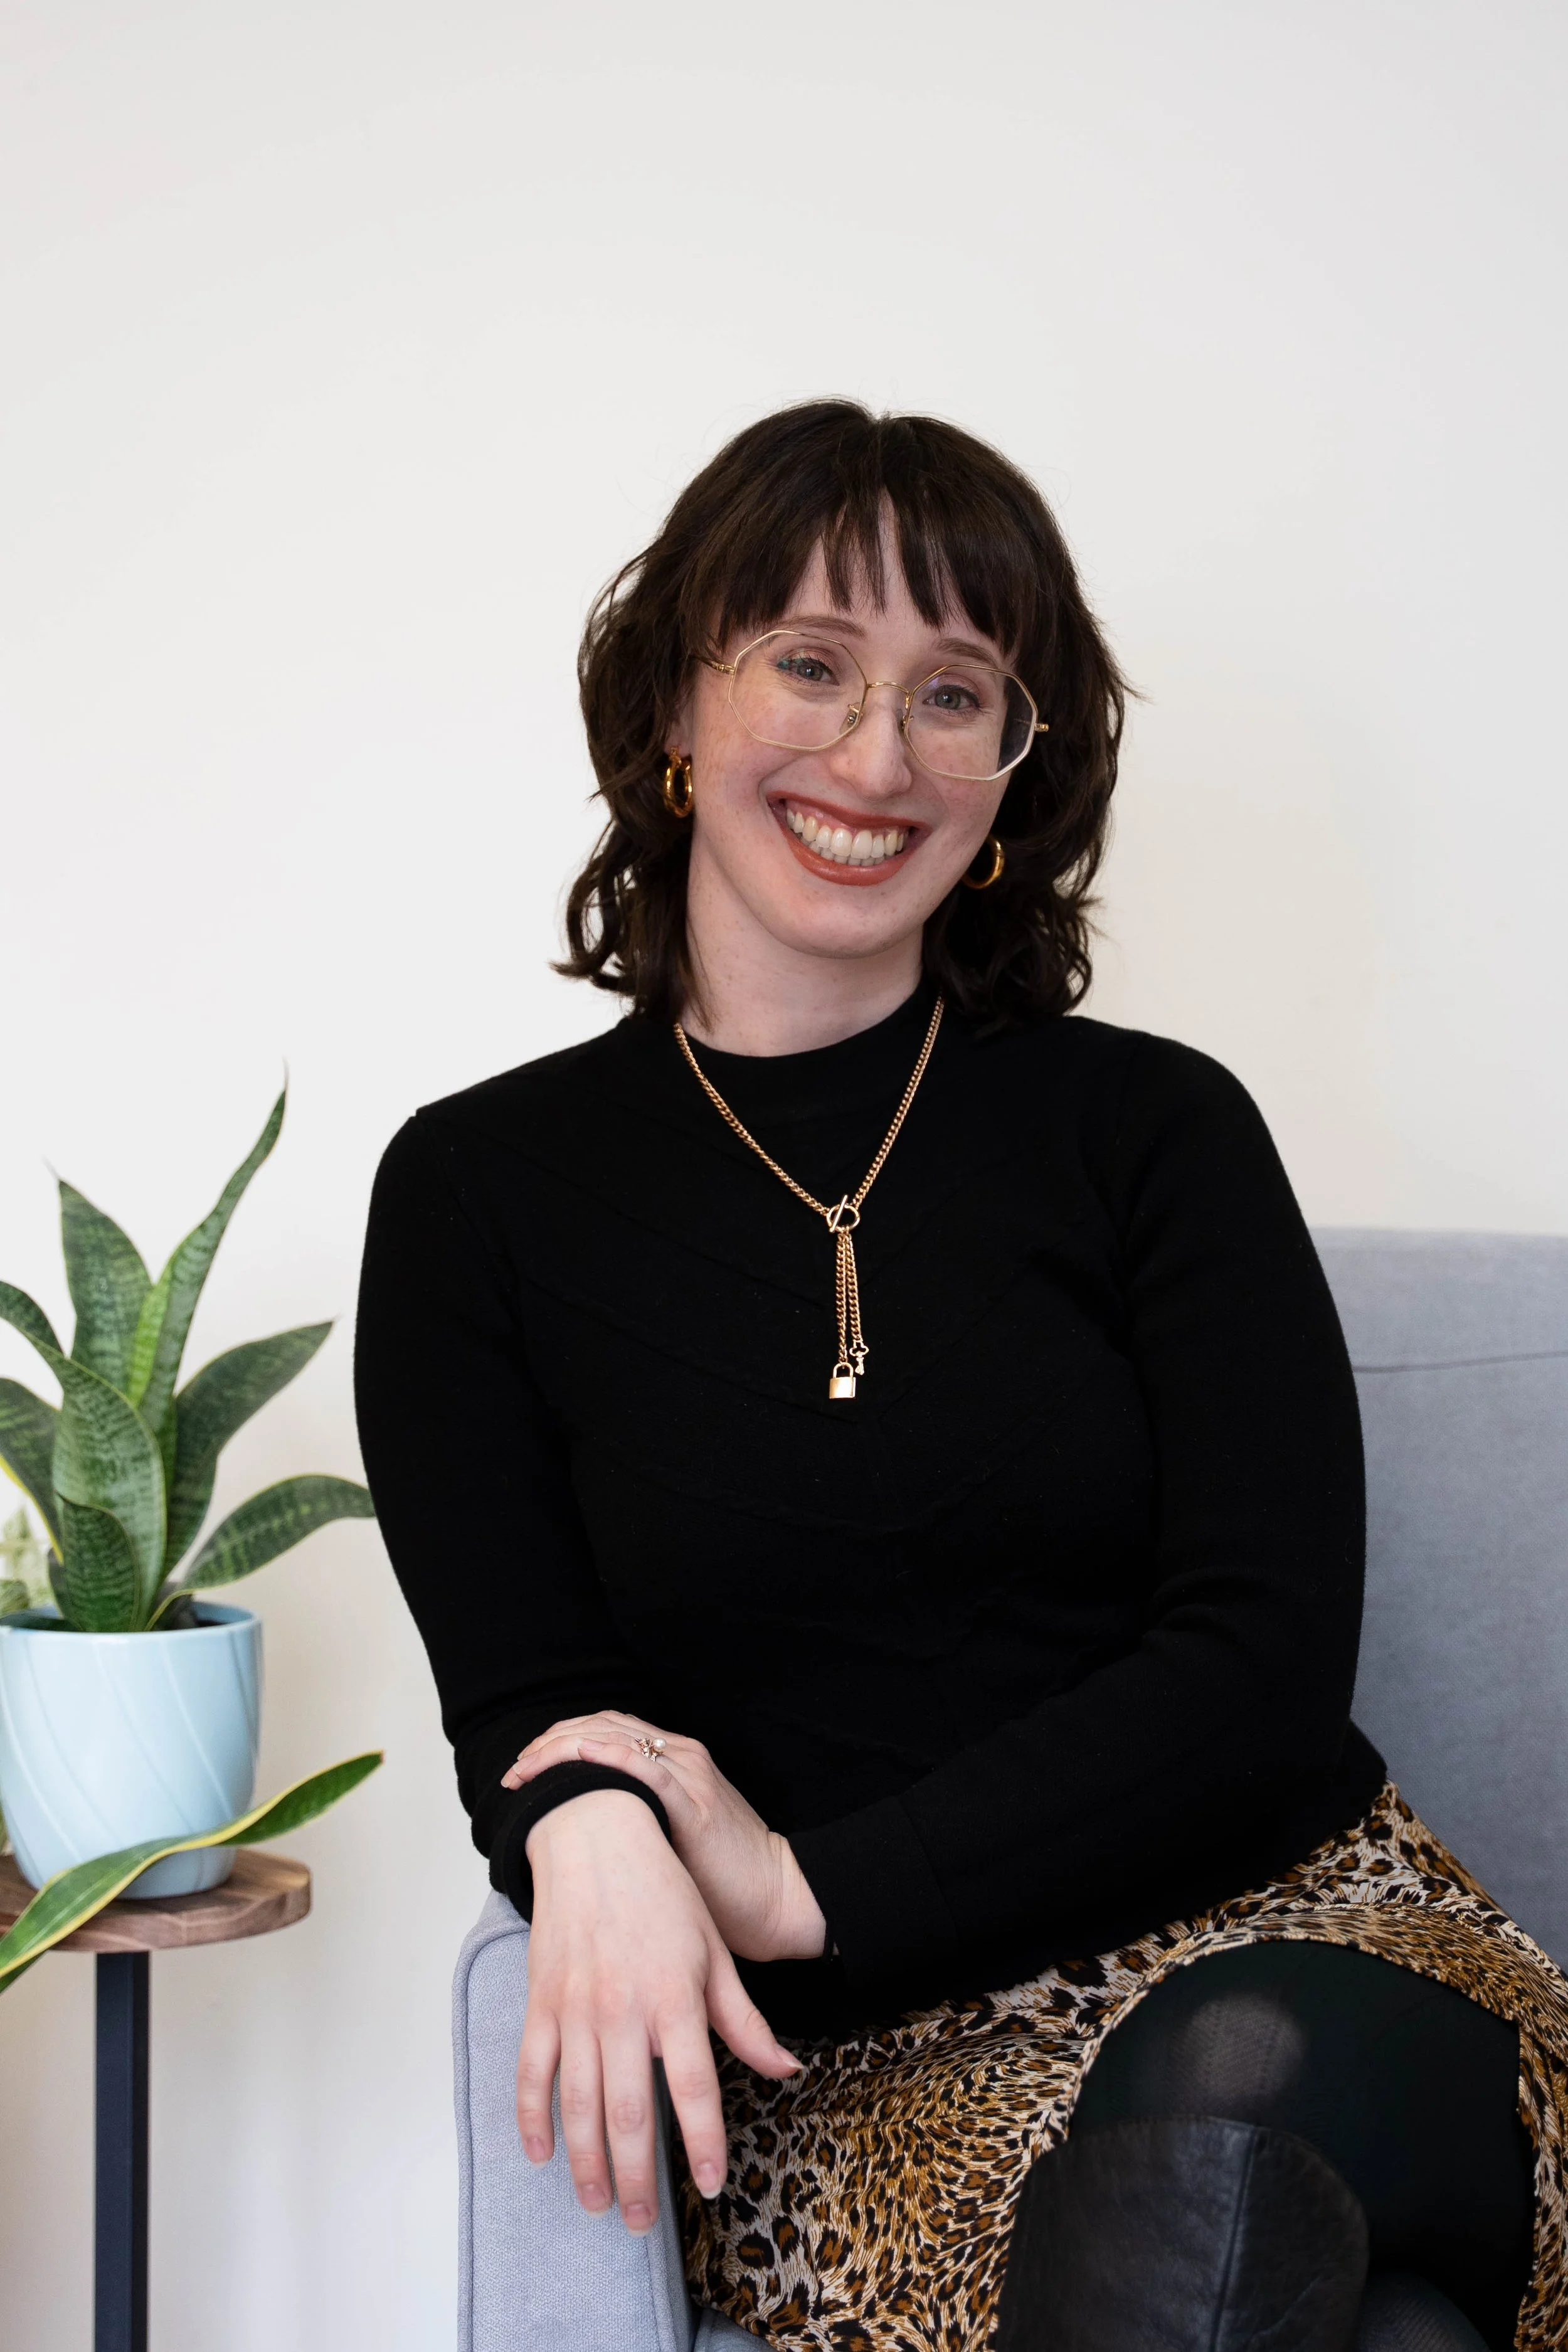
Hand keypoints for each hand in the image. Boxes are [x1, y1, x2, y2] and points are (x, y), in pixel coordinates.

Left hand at [503, 1711, 827, 1962]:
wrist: (780, 1899)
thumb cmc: (727, 1883)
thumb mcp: (673, 1841)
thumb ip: (638, 1825)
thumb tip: (583, 1839)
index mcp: (675, 1762)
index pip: (605, 1730)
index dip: (560, 1742)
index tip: (525, 1769)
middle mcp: (680, 1757)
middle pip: (601, 1726)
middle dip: (551, 1743)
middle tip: (516, 1770)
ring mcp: (688, 1775)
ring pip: (613, 1738)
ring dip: (562, 1747)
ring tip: (527, 1768)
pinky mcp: (693, 1803)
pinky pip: (643, 1767)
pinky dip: (604, 1755)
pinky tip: (576, 1756)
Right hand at [518, 1791, 799, 2232]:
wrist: (596, 1839)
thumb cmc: (663, 1893)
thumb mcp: (715, 1952)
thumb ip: (744, 2020)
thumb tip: (787, 2069)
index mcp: (674, 1998)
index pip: (694, 2088)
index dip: (704, 2142)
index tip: (711, 2184)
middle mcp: (623, 2011)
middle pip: (630, 2113)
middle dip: (638, 2177)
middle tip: (642, 2222)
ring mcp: (576, 2010)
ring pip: (578, 2105)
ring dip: (586, 2162)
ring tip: (599, 2203)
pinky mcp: (541, 2003)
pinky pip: (531, 2073)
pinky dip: (532, 2118)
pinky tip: (540, 2154)